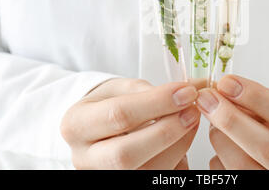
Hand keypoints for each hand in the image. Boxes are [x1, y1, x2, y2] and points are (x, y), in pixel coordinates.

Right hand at [61, 78, 200, 168]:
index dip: (158, 103)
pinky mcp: (123, 185)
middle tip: (192, 112)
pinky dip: (175, 161)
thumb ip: (149, 90)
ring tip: (191, 124)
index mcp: (76, 124)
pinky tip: (182, 142)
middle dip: (166, 132)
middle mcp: (83, 157)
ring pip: (143, 173)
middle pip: (126, 154)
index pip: (119, 115)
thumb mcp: (120, 88)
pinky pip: (155, 179)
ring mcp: (102, 177)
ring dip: (177, 148)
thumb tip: (190, 90)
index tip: (186, 92)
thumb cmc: (108, 105)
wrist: (96, 128)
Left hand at [196, 75, 268, 169]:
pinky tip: (225, 144)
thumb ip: (258, 103)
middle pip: (268, 147)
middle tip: (207, 99)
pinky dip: (219, 155)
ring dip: (220, 137)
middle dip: (231, 119)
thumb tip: (223, 90)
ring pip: (241, 165)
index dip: (256, 97)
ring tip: (216, 120)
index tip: (228, 82)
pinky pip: (228, 174)